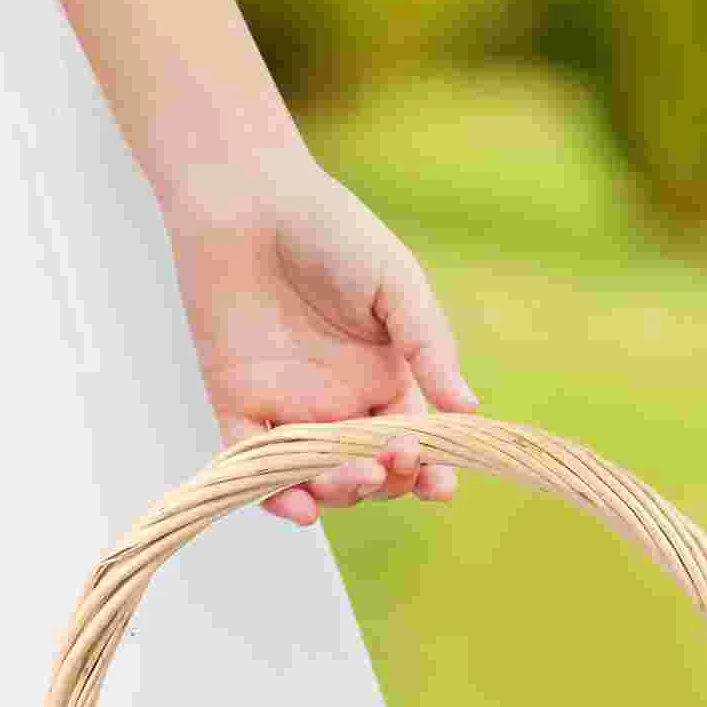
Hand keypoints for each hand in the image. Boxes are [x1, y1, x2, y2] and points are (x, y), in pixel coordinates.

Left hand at [160, 152, 480, 524]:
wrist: (247, 199)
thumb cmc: (331, 230)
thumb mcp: (396, 285)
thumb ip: (429, 348)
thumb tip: (469, 411)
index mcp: (382, 378)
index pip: (411, 444)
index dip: (427, 471)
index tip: (439, 484)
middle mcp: (338, 405)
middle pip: (367, 472)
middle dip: (385, 482)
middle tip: (391, 463)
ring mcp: (287, 410)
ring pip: (316, 479)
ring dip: (340, 493)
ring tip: (354, 478)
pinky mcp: (237, 407)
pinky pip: (254, 470)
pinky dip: (275, 497)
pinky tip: (301, 507)